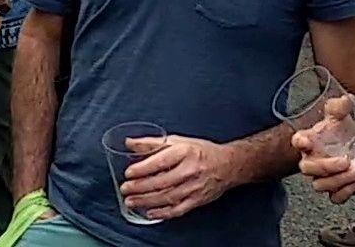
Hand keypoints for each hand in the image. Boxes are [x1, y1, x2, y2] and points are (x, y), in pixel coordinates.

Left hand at [120, 135, 235, 220]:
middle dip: (140, 187)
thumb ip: (152, 143)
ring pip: (168, 197)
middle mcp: (190, 170)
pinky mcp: (198, 200)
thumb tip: (129, 143)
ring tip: (131, 201)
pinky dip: (163, 213)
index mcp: (184, 152)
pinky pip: (179, 209)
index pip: (160, 161)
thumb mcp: (177, 141)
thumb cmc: (201, 151)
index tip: (128, 172)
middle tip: (125, 189)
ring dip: (147, 201)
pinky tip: (150, 212)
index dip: (143, 168)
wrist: (229, 165)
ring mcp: (195, 187)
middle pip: (162, 181)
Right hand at [294, 98, 354, 203]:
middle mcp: (314, 159)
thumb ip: (342, 107)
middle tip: (345, 160)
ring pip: (320, 185)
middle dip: (325, 167)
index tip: (307, 141)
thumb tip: (345, 99)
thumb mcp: (346, 116)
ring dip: (338, 180)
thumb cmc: (351, 130)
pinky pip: (335, 197)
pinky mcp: (338, 188)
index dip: (300, 142)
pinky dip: (345, 192)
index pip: (297, 141)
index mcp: (311, 140)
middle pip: (306, 168)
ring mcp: (325, 176)